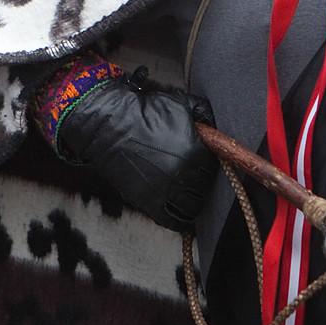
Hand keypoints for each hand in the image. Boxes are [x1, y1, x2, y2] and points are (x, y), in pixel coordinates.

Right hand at [53, 70, 217, 230]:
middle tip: (194, 177)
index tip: (202, 161)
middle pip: (205, 188)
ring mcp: (166, 192)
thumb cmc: (144, 113)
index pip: (215, 166)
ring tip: (187, 195)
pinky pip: (173, 221)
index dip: (209, 163)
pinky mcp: (149, 204)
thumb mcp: (180, 104)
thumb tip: (214, 125)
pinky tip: (178, 210)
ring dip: (192, 201)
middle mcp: (183, 175)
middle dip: (201, 182)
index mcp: (195, 153)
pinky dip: (179, 219)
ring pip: (192, 207)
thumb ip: (204, 114)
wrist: (111, 126)